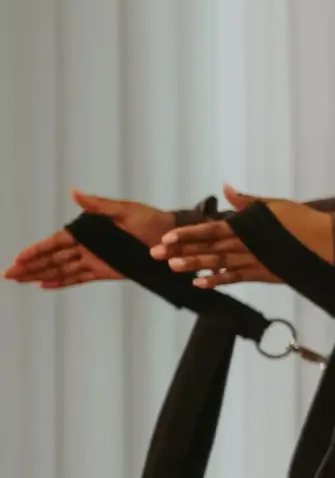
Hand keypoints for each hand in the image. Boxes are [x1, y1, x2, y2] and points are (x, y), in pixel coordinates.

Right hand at [5, 191, 176, 288]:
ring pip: (61, 269)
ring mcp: (95, 259)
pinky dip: (62, 282)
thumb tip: (75, 192)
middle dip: (30, 266)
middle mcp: (88, 246)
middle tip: (8, 274)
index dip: (37, 250)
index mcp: (89, 230)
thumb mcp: (125, 210)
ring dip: (40, 275)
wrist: (175, 239)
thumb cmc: (152, 221)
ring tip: (20, 281)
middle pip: (52, 258)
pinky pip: (79, 278)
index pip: (56, 242)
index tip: (18, 258)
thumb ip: (98, 206)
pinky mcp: (106, 271)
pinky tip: (45, 285)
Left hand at [153, 185, 329, 286]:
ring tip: (173, 268)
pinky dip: (218, 280)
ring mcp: (254, 262)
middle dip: (181, 250)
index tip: (167, 238)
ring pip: (218, 264)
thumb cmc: (303, 220)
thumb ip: (247, 201)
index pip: (211, 230)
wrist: (328, 243)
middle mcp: (246, 245)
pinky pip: (236, 278)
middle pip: (208, 248)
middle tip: (156, 254)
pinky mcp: (263, 274)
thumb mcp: (275, 205)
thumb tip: (227, 188)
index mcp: (247, 226)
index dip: (188, 234)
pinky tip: (201, 283)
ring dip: (195, 266)